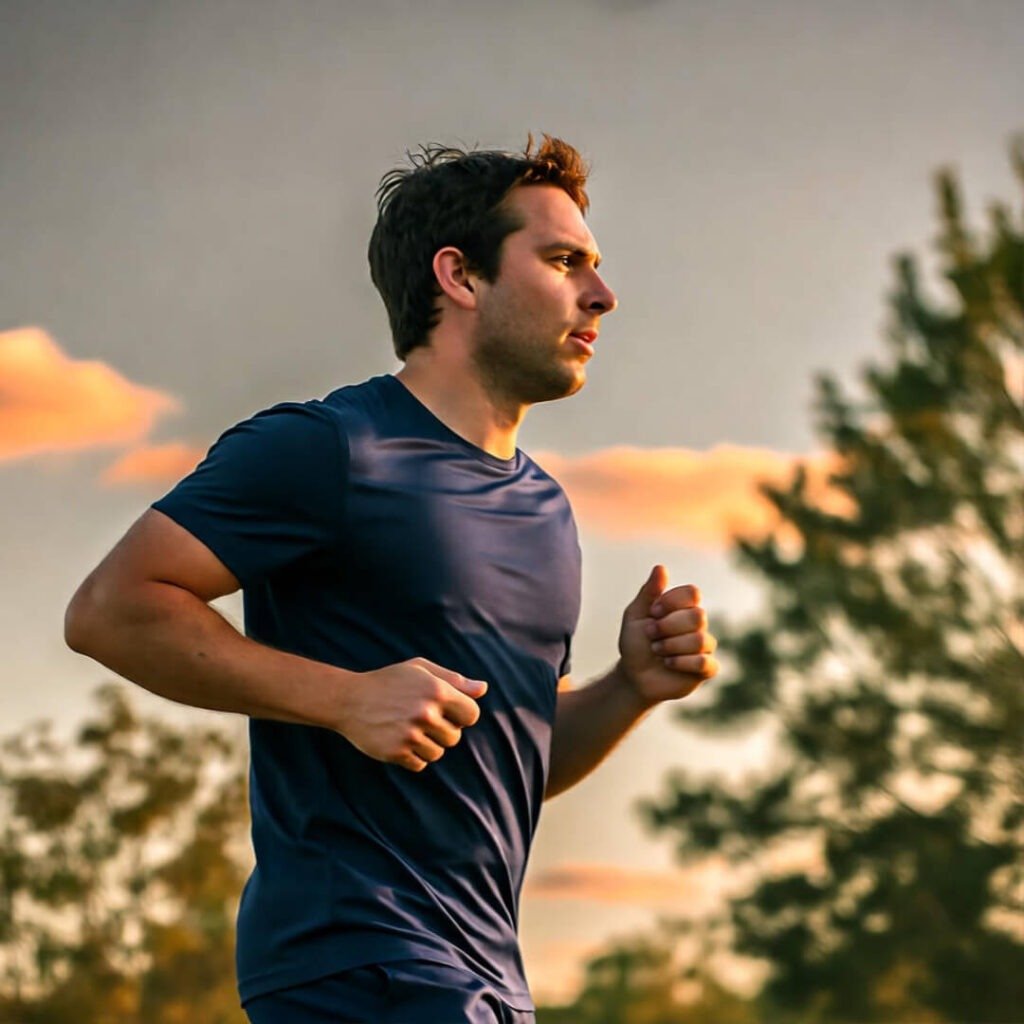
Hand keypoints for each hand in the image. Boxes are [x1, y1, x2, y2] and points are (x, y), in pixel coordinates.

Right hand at [334, 657, 486, 771]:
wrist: (349, 699)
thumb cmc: (389, 681)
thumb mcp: (420, 670)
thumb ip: (454, 679)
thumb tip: (483, 689)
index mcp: (436, 690)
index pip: (472, 715)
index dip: (462, 715)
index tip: (447, 711)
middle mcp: (426, 713)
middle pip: (455, 737)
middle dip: (443, 730)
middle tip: (420, 718)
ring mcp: (410, 734)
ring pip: (438, 753)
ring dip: (428, 744)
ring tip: (409, 729)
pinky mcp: (396, 752)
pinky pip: (420, 764)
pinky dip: (413, 756)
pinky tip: (399, 740)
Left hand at [617, 565, 718, 705]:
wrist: (634, 675)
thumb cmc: (636, 642)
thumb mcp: (635, 614)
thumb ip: (649, 592)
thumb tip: (661, 567)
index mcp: (683, 607)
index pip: (693, 593)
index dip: (672, 602)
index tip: (652, 612)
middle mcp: (697, 625)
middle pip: (698, 616)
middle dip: (668, 626)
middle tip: (650, 634)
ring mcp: (704, 647)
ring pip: (700, 640)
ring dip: (670, 646)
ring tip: (657, 651)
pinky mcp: (706, 669)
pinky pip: (705, 663)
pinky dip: (682, 662)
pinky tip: (669, 664)